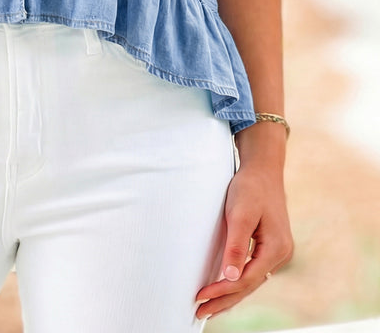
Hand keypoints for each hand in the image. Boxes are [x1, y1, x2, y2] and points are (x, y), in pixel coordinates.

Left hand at [195, 146, 292, 319]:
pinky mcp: (271, 247)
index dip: (223, 290)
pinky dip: (238, 283)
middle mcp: (281, 254)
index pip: (246, 279)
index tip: (201, 296)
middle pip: (250, 286)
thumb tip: (230, 278)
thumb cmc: (250, 187)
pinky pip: (253, 271)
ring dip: (231, 295)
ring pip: (252, 281)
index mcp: (276, 248)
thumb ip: (237, 245)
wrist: (264, 168)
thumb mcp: (241, 213)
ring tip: (209, 308)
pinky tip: (226, 289)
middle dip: (225, 300)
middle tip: (200, 313)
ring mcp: (278, 252)